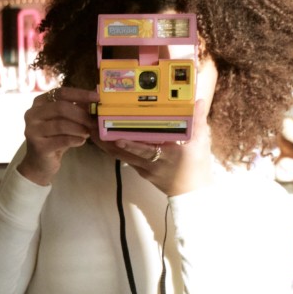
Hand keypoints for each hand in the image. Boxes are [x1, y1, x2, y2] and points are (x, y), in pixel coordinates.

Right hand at [17, 87, 98, 185]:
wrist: (40, 162)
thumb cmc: (54, 138)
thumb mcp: (65, 121)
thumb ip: (76, 109)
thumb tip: (95, 99)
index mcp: (39, 102)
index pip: (61, 93)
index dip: (80, 94)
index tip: (97, 98)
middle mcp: (32, 114)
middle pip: (60, 107)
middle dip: (81, 114)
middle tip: (94, 121)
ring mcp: (32, 130)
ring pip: (61, 125)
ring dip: (79, 128)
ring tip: (88, 132)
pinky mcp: (38, 146)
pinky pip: (62, 140)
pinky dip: (75, 140)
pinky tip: (81, 141)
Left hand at [93, 98, 213, 195]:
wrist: (191, 193)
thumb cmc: (197, 166)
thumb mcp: (200, 143)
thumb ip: (198, 121)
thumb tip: (199, 101)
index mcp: (166, 155)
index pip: (146, 150)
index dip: (131, 144)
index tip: (117, 137)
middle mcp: (151, 164)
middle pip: (124, 153)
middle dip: (107, 141)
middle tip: (93, 126)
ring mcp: (143, 169)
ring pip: (121, 156)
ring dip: (105, 144)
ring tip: (92, 130)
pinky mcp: (140, 171)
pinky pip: (124, 159)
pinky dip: (114, 149)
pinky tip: (104, 139)